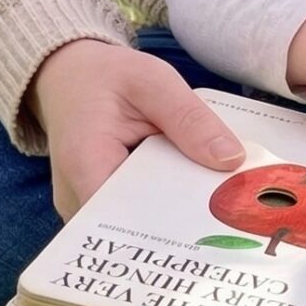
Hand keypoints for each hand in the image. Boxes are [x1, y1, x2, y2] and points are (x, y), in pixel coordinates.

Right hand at [28, 38, 247, 219]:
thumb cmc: (106, 77)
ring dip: (177, 216)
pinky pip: (135, 214)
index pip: (128, 218)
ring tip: (223, 209)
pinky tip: (197, 196)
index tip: (217, 225)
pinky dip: (165, 205)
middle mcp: (78, 197)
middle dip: (185, 224)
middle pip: (136, 228)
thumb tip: (231, 160)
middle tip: (235, 217)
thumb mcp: (153, 82)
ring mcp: (86, 206)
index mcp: (86, 164)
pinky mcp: (99, 206)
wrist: (70, 77)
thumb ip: (190, 119)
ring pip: (137, 226)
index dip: (173, 227)